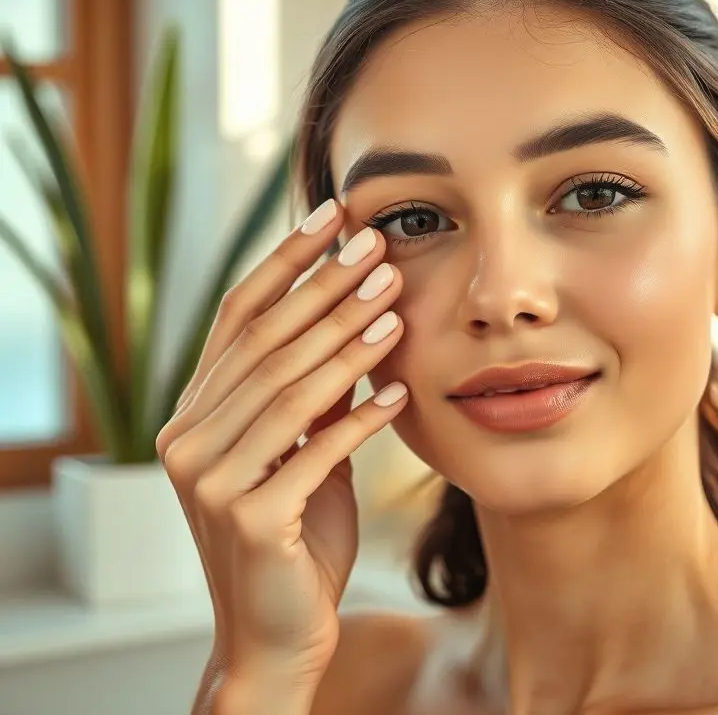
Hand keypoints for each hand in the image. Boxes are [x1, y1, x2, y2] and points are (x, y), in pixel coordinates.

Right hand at [156, 199, 406, 686]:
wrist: (276, 631)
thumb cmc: (295, 532)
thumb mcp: (304, 448)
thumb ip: (316, 389)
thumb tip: (358, 310)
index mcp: (195, 412)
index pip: (240, 315)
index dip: (288, 260)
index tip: (334, 214)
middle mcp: (188, 439)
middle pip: (268, 343)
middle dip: (329, 290)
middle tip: (378, 248)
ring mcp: (211, 480)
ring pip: (291, 389)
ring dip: (349, 342)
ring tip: (396, 302)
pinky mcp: (250, 519)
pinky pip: (316, 452)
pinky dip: (361, 418)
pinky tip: (401, 389)